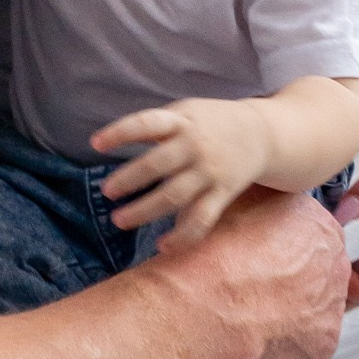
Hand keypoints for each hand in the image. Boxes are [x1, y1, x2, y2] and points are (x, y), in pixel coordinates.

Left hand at [92, 96, 265, 245]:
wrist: (263, 134)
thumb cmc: (211, 123)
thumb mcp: (185, 111)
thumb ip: (156, 126)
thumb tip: (113, 142)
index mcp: (181, 120)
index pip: (146, 123)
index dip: (120, 133)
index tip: (95, 143)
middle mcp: (195, 146)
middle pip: (158, 165)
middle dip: (129, 179)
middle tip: (106, 192)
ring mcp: (210, 172)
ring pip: (174, 196)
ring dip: (144, 211)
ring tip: (119, 220)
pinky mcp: (222, 193)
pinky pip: (201, 219)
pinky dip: (182, 236)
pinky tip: (162, 246)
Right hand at [161, 185, 349, 358]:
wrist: (206, 299)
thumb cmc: (215, 249)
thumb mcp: (238, 200)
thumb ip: (262, 198)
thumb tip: (258, 193)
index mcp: (320, 227)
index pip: (310, 239)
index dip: (280, 251)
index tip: (256, 259)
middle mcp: (337, 266)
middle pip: (317, 277)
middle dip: (290, 286)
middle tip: (252, 289)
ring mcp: (333, 311)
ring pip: (313, 316)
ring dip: (288, 319)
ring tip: (248, 317)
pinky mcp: (323, 349)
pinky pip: (307, 355)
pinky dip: (285, 354)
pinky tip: (256, 343)